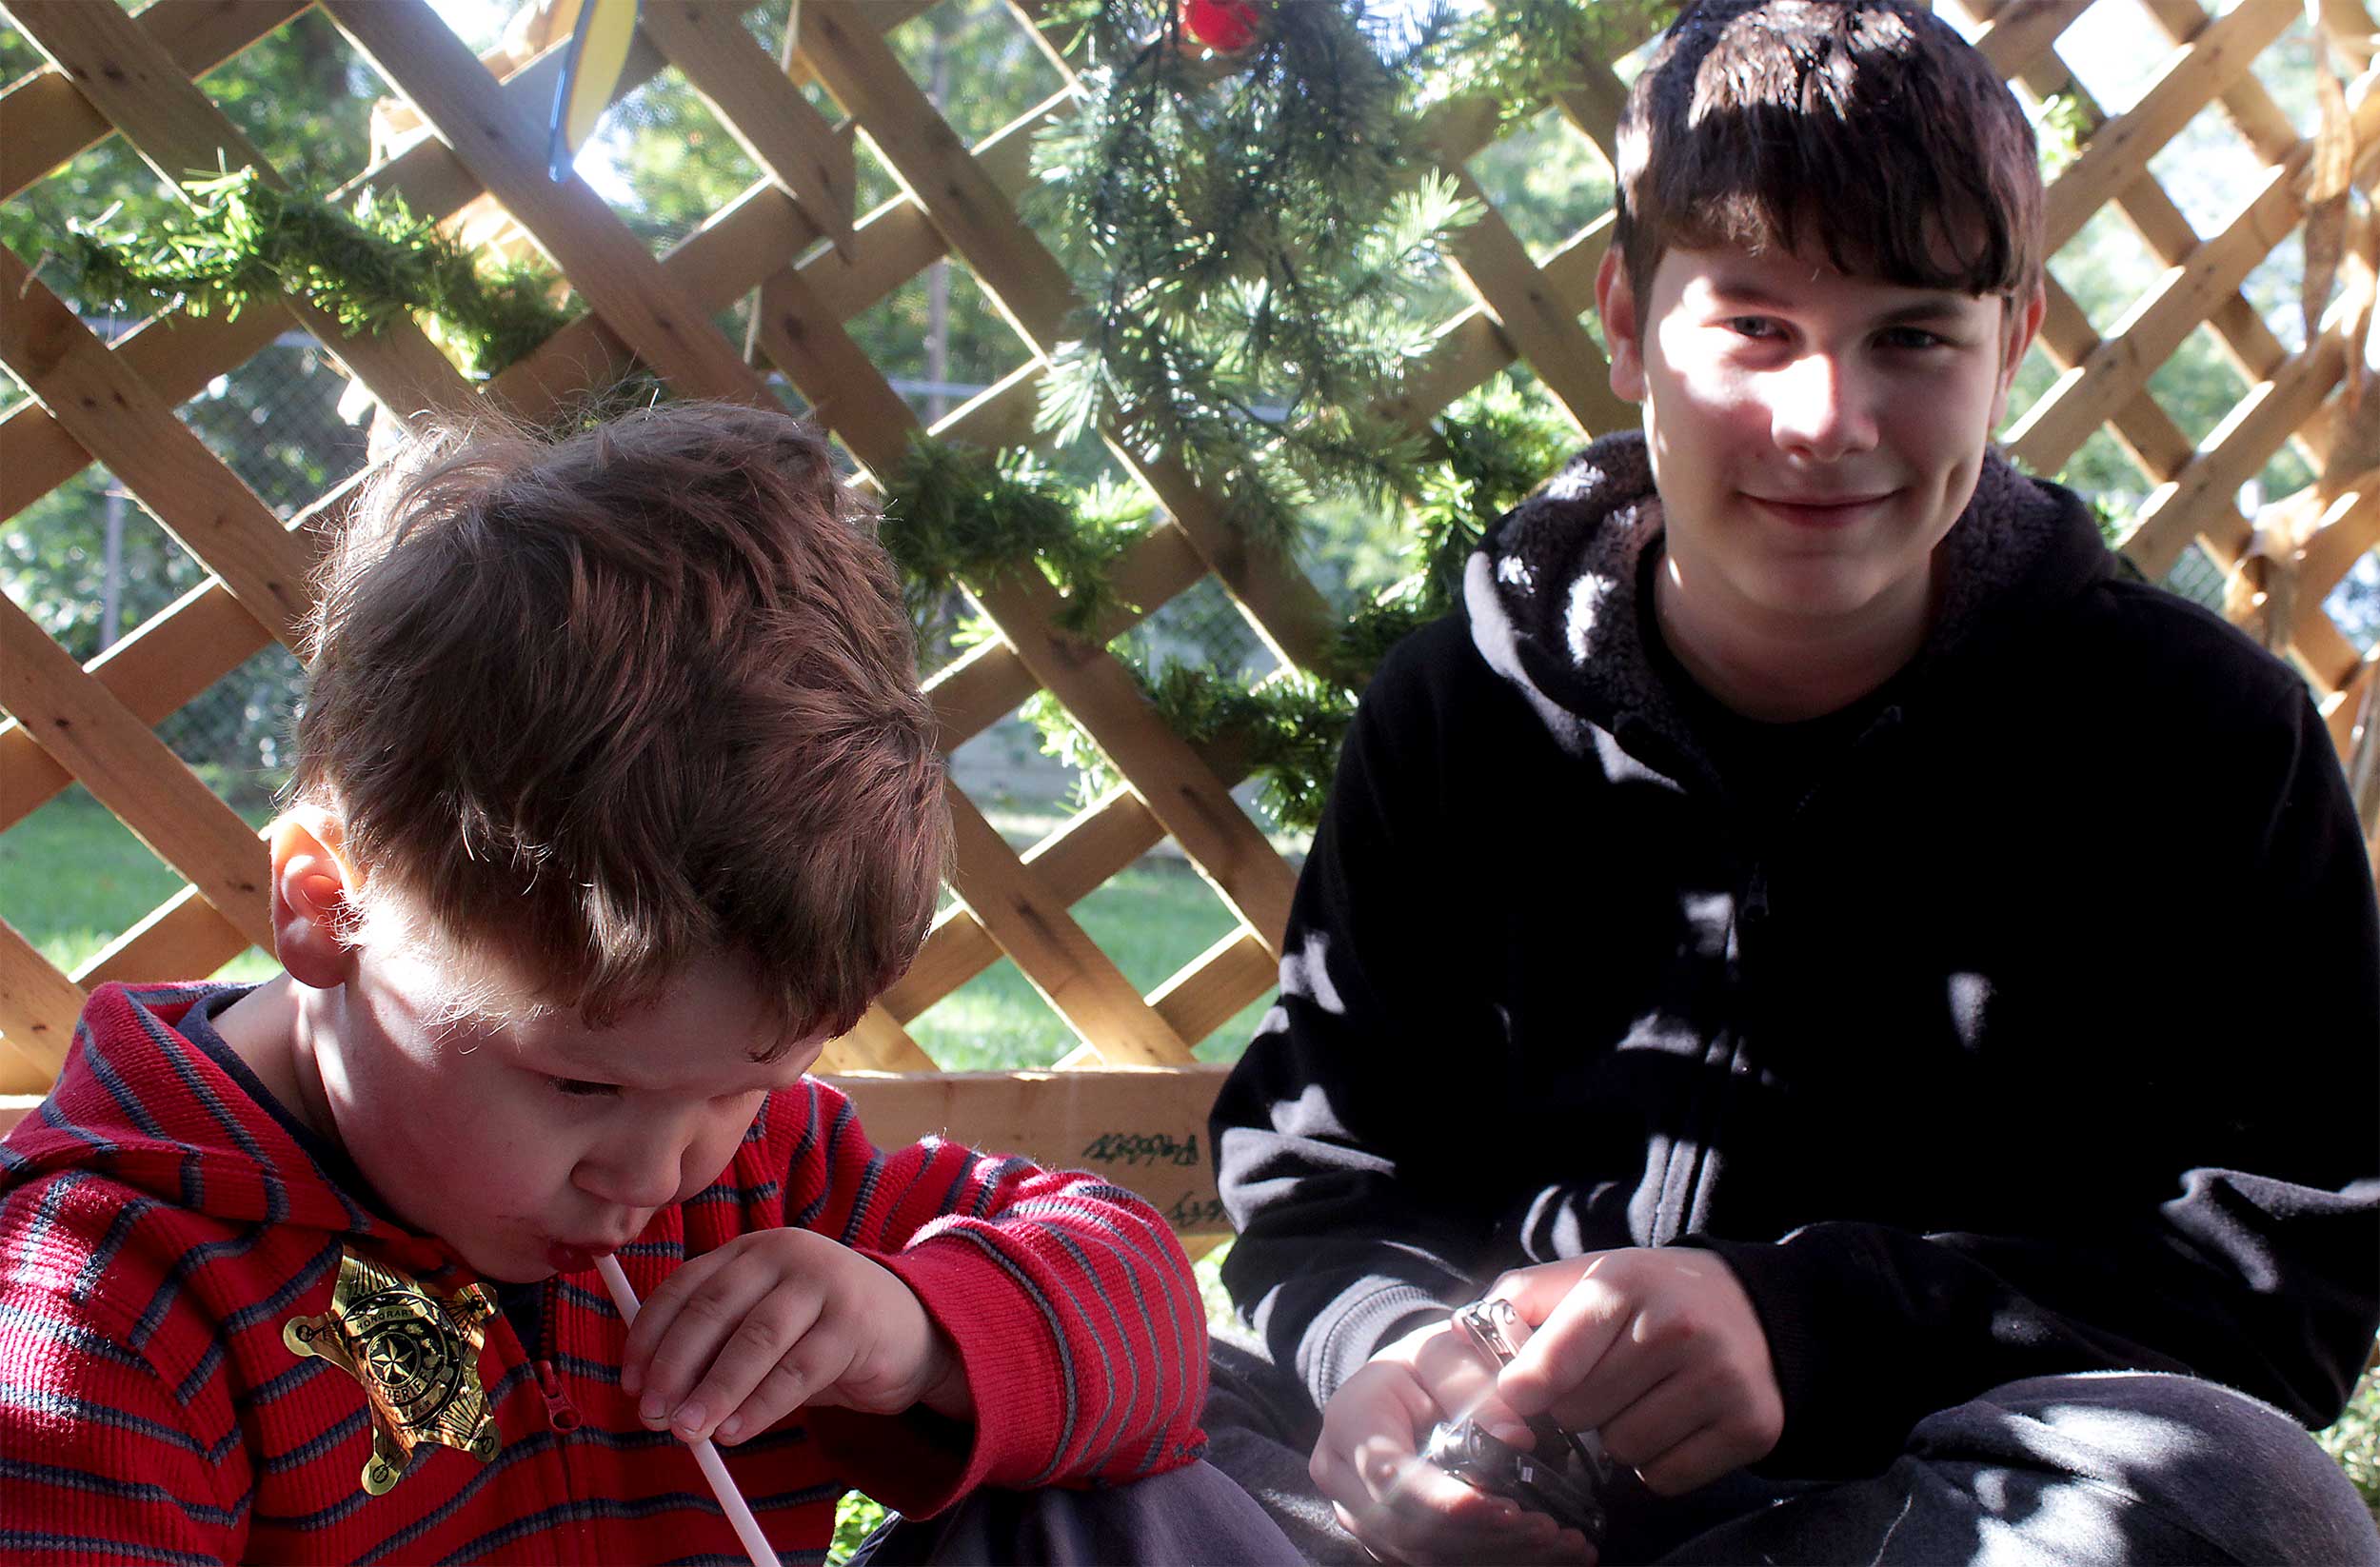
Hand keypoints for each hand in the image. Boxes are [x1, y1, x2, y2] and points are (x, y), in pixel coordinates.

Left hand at [618, 1228, 969, 1445]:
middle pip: (713, 1309)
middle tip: (654, 1415)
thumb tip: (657, 1396)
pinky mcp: (853, 1323)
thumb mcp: (764, 1324)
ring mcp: (822, 1283)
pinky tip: (735, 1431)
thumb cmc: (819, 1332)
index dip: (650, 1338)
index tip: (632, 1385)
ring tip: (688, 1431)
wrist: (909, 1328)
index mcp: (749, 1251)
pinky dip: (760, 1406)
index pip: (684, 1287)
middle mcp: (783, 1254)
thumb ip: (717, 1344)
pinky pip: (797, 1371)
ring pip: (755, 1340)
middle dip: (675, 1367)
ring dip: (715, 1390)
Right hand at [1309, 1319, 1595, 1564]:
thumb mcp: (1445, 1352)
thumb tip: (1517, 1436)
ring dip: (1498, 1555)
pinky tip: (1550, 1553)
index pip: (1390, 1475)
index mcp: (1351, 1421)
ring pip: (1426, 1555)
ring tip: (1563, 1542)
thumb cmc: (1423, 1365)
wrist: (1400, 1387)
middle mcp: (1344, 1478)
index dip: (1448, 1502)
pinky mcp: (1390, 1541)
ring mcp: (1363, 1516)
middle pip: (1408, 1528)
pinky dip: (1497, 1559)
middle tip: (1551, 1528)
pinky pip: (1440, 1563)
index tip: (1510, 1508)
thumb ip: (1473, 1384)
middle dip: (1485, 1535)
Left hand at [1493, 1249, 1781, 1495]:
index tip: (1521, 1394)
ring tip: (1641, 1398)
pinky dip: (1659, 1463)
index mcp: (1622, 1285)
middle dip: (1577, 1407)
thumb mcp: (1586, 1275)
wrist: (1751, 1306)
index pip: (1549, 1365)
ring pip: (1622, 1451)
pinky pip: (1667, 1478)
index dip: (1525, 1389)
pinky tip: (1672, 1423)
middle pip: (1579, 1415)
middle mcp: (1675, 1328)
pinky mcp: (1751, 1425)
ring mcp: (1719, 1379)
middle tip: (1603, 1381)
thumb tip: (1460, 1335)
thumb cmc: (1647, 1295)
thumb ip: (1520, 1300)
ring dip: (1618, 1437)